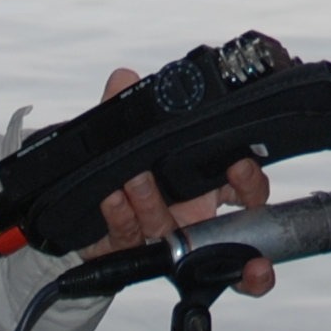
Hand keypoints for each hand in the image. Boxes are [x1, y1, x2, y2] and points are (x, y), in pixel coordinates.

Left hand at [85, 66, 276, 294]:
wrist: (80, 209)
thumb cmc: (122, 167)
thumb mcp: (129, 135)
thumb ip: (127, 107)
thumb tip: (123, 78)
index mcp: (204, 189)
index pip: (244, 193)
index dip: (250, 185)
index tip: (242, 165)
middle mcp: (190, 218)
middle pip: (226, 227)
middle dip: (230, 212)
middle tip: (220, 176)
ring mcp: (163, 238)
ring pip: (169, 230)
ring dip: (153, 203)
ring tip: (136, 179)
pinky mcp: (128, 252)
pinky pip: (129, 240)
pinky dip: (121, 218)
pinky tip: (113, 199)